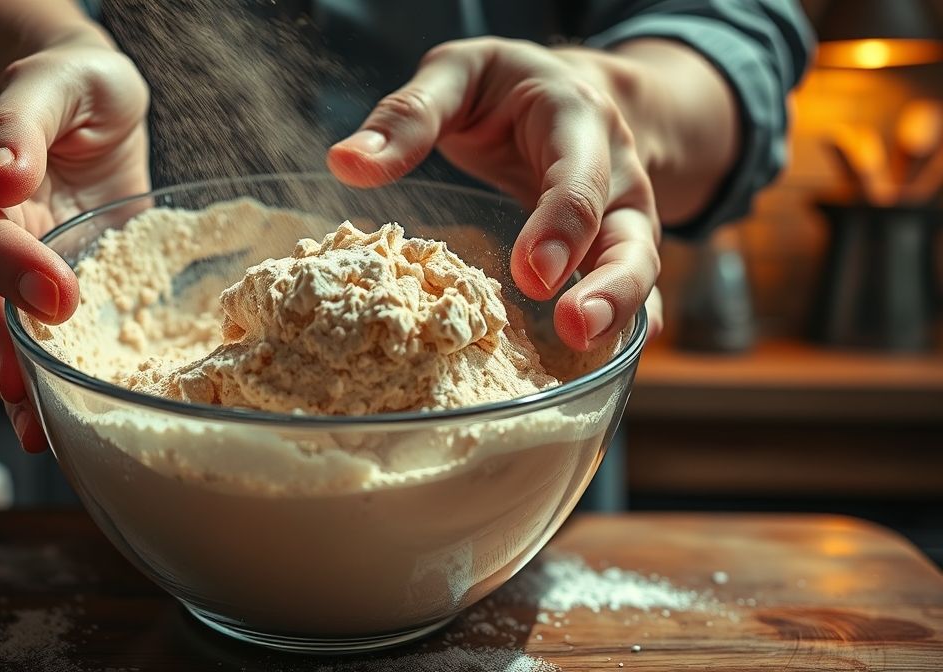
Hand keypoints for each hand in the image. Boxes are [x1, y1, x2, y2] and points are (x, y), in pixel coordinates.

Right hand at [0, 35, 149, 451]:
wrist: (85, 101)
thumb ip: (21, 123)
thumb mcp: (55, 84)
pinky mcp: (48, 290)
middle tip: (25, 388)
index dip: (16, 268)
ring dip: (10, 384)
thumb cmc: (73, 87)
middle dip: (1, 346)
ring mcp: (13, 267)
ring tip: (33, 430)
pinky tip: (51, 426)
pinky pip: (32, 341)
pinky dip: (37, 385)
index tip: (58, 296)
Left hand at [328, 38, 664, 350]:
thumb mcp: (457, 75)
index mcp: (576, 119)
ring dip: (619, 311)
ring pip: (638, 268)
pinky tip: (604, 359)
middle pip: (630, 234)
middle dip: (611, 284)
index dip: (560, 225)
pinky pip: (633, 290)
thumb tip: (345, 163)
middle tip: (576, 326)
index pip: (579, 176)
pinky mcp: (609, 248)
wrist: (560, 89)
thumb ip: (410, 115)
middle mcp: (614, 172)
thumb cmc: (502, 86)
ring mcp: (620, 216)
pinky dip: (627, 323)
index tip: (531, 275)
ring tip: (584, 347)